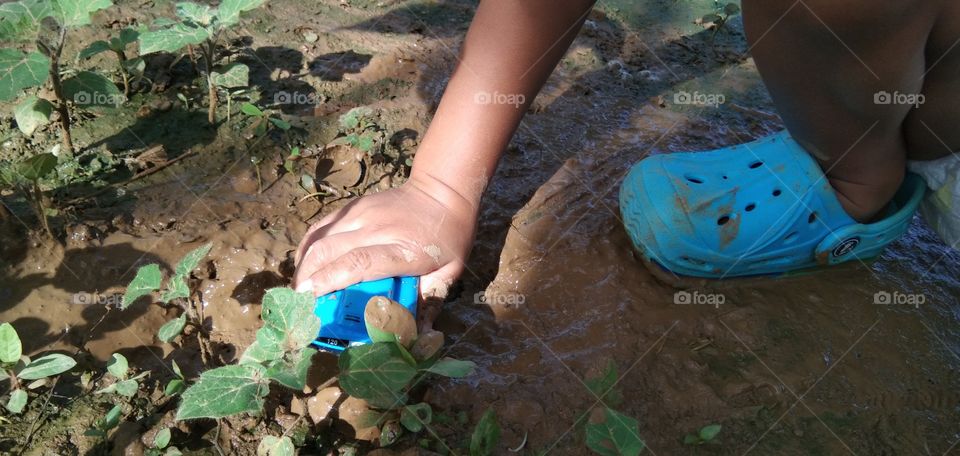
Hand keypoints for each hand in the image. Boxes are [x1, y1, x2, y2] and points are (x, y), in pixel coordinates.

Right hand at [293, 176, 477, 301]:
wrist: (442, 192)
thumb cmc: (447, 237)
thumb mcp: (449, 271)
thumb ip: (430, 302)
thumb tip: (420, 337)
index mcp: (402, 249)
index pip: (358, 264)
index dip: (329, 280)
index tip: (309, 298)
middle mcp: (376, 229)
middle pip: (329, 252)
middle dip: (308, 279)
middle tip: (299, 304)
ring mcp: (361, 214)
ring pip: (320, 239)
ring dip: (303, 266)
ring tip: (299, 290)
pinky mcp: (352, 207)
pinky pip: (320, 228)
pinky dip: (306, 248)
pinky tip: (303, 266)